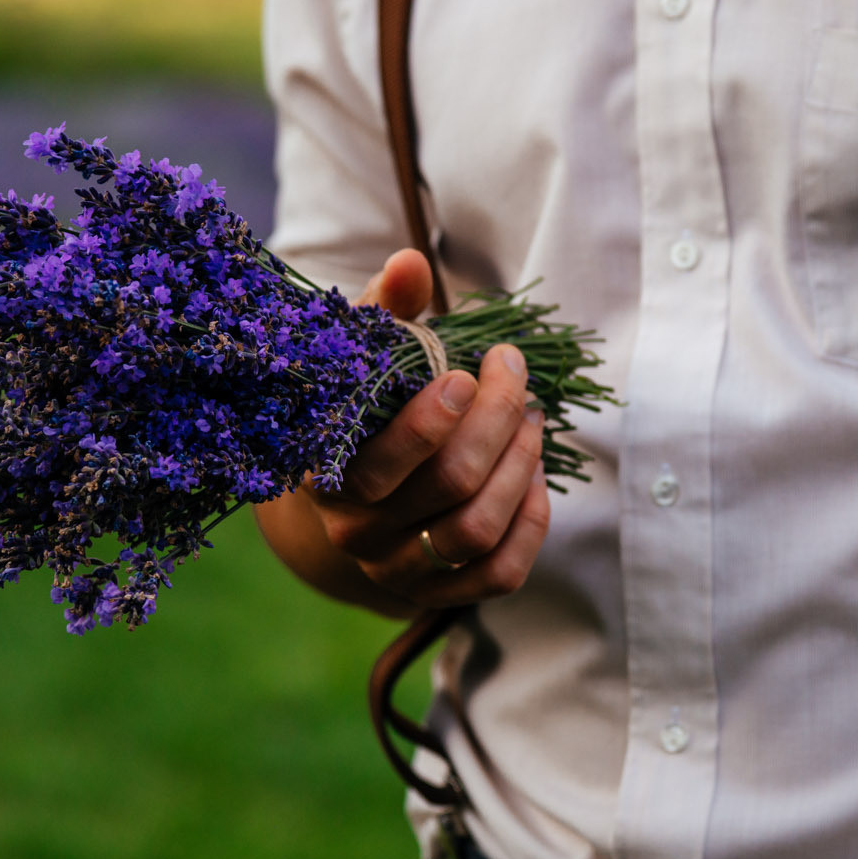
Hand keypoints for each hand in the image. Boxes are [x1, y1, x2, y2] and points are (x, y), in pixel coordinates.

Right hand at [302, 248, 550, 609]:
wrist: (344, 494)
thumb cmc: (360, 407)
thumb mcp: (359, 355)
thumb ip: (383, 309)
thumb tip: (410, 263)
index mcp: (325, 475)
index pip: (381, 462)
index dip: (433, 419)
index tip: (468, 371)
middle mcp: (355, 533)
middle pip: (448, 485)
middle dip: (498, 420)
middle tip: (516, 376)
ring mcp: (397, 570)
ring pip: (476, 530)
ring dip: (519, 466)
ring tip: (532, 420)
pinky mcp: (437, 595)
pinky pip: (498, 574)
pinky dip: (528, 524)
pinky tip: (532, 477)